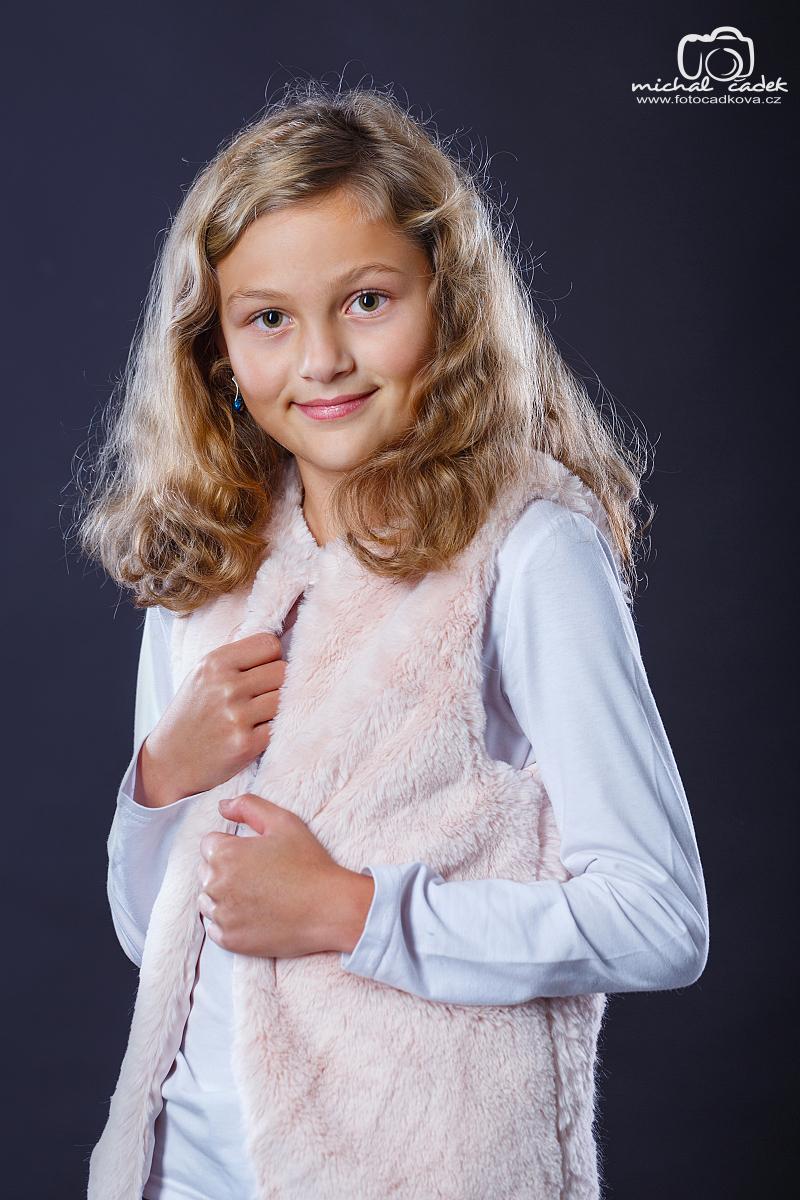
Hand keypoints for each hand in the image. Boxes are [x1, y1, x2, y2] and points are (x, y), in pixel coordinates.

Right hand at [137, 633, 285, 807]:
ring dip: (278, 707)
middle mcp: (225, 686)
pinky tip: (258, 732)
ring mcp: (235, 715)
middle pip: (282, 670)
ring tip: (261, 715)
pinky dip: (275, 729)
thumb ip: (237, 657)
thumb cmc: (191, 716)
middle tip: (263, 696)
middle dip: (279, 683)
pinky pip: (280, 726)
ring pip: (285, 698)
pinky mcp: (245, 744)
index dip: (273, 657)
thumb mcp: (202, 675)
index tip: (263, 671)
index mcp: (215, 662)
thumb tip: (282, 636)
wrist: (169, 762)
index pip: (270, 644)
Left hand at [197, 794, 375, 957]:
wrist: (328, 909)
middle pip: (206, 872)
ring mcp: (222, 914)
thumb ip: (248, 806)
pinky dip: (228, 921)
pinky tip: (253, 915)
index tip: (254, 855)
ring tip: (256, 895)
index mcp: (225, 853)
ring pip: (208, 900)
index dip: (232, 846)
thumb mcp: (283, 821)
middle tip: (259, 875)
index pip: (209, 844)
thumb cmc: (309, 862)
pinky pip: (214, 927)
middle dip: (225, 870)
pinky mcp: (229, 939)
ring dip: (224, 896)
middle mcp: (216, 884)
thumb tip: (222, 806)